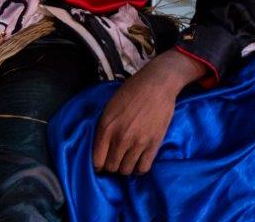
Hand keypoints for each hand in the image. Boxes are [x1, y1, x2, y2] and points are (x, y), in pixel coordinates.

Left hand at [92, 50, 204, 174]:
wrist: (158, 84)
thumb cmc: (132, 91)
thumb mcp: (110, 107)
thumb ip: (104, 128)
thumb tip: (101, 147)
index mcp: (106, 128)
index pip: (97, 161)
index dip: (99, 165)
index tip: (103, 162)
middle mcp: (120, 138)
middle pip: (112, 168)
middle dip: (113, 166)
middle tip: (117, 159)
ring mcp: (138, 142)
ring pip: (127, 170)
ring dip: (126, 167)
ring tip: (128, 159)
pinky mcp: (154, 144)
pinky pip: (143, 167)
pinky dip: (140, 169)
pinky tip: (139, 162)